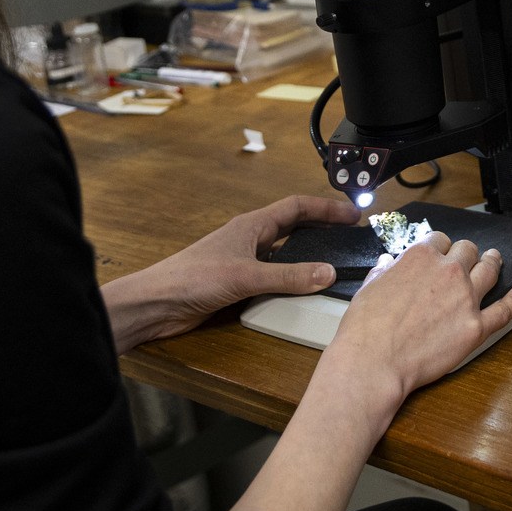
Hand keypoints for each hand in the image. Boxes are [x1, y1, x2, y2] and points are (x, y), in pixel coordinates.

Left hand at [102, 195, 359, 351]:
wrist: (156, 303)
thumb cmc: (196, 279)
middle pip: (294, 226)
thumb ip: (289, 276)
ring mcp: (243, 261)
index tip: (354, 214)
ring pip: (284, 252)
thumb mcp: (247, 276)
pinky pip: (274, 276)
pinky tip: (303, 291)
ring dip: (308, 254)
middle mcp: (250, 239)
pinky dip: (292, 279)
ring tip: (335, 262)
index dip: (327, 208)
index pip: (297, 207)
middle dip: (323, 228)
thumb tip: (330, 272)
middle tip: (351, 237)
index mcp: (252, 225)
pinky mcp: (237, 283)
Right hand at [322, 231, 511, 406]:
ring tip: (496, 261)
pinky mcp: (476, 326)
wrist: (374, 361)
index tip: (440, 253)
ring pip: (489, 270)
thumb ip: (383, 271)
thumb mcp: (368, 287)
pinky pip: (504, 309)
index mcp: (421, 256)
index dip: (440, 247)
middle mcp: (448, 271)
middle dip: (466, 254)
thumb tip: (387, 263)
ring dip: (493, 263)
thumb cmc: (365, 328)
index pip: (439, 240)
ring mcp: (466, 298)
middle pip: (468, 251)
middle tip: (467, 259)